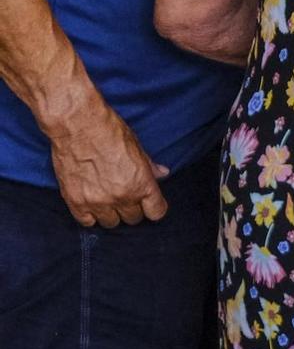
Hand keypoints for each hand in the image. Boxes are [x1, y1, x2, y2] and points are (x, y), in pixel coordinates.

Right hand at [46, 95, 167, 226]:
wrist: (78, 126)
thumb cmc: (110, 132)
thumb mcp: (138, 147)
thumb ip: (150, 166)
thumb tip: (162, 173)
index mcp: (142, 184)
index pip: (156, 212)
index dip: (154, 208)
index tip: (150, 204)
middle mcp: (122, 197)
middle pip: (133, 218)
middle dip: (133, 209)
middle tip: (127, 196)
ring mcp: (97, 201)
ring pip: (111, 223)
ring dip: (112, 213)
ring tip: (108, 200)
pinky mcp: (75, 201)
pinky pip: (87, 222)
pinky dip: (90, 215)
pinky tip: (92, 204)